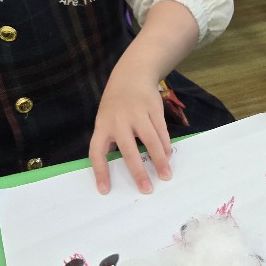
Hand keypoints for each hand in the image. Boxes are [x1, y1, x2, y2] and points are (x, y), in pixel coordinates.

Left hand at [88, 64, 171, 194]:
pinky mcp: (153, 109)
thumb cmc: (116, 103)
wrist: (131, 75)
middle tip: (146, 189)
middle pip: (128, 150)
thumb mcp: (105, 118)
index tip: (105, 190)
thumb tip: (117, 167)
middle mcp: (119, 121)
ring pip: (150, 141)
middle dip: (138, 172)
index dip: (100, 172)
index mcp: (102, 126)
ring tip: (165, 176)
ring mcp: (137, 114)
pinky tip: (168, 157)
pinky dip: (165, 145)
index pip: (97, 152)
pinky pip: (161, 131)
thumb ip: (110, 140)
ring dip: (159, 160)